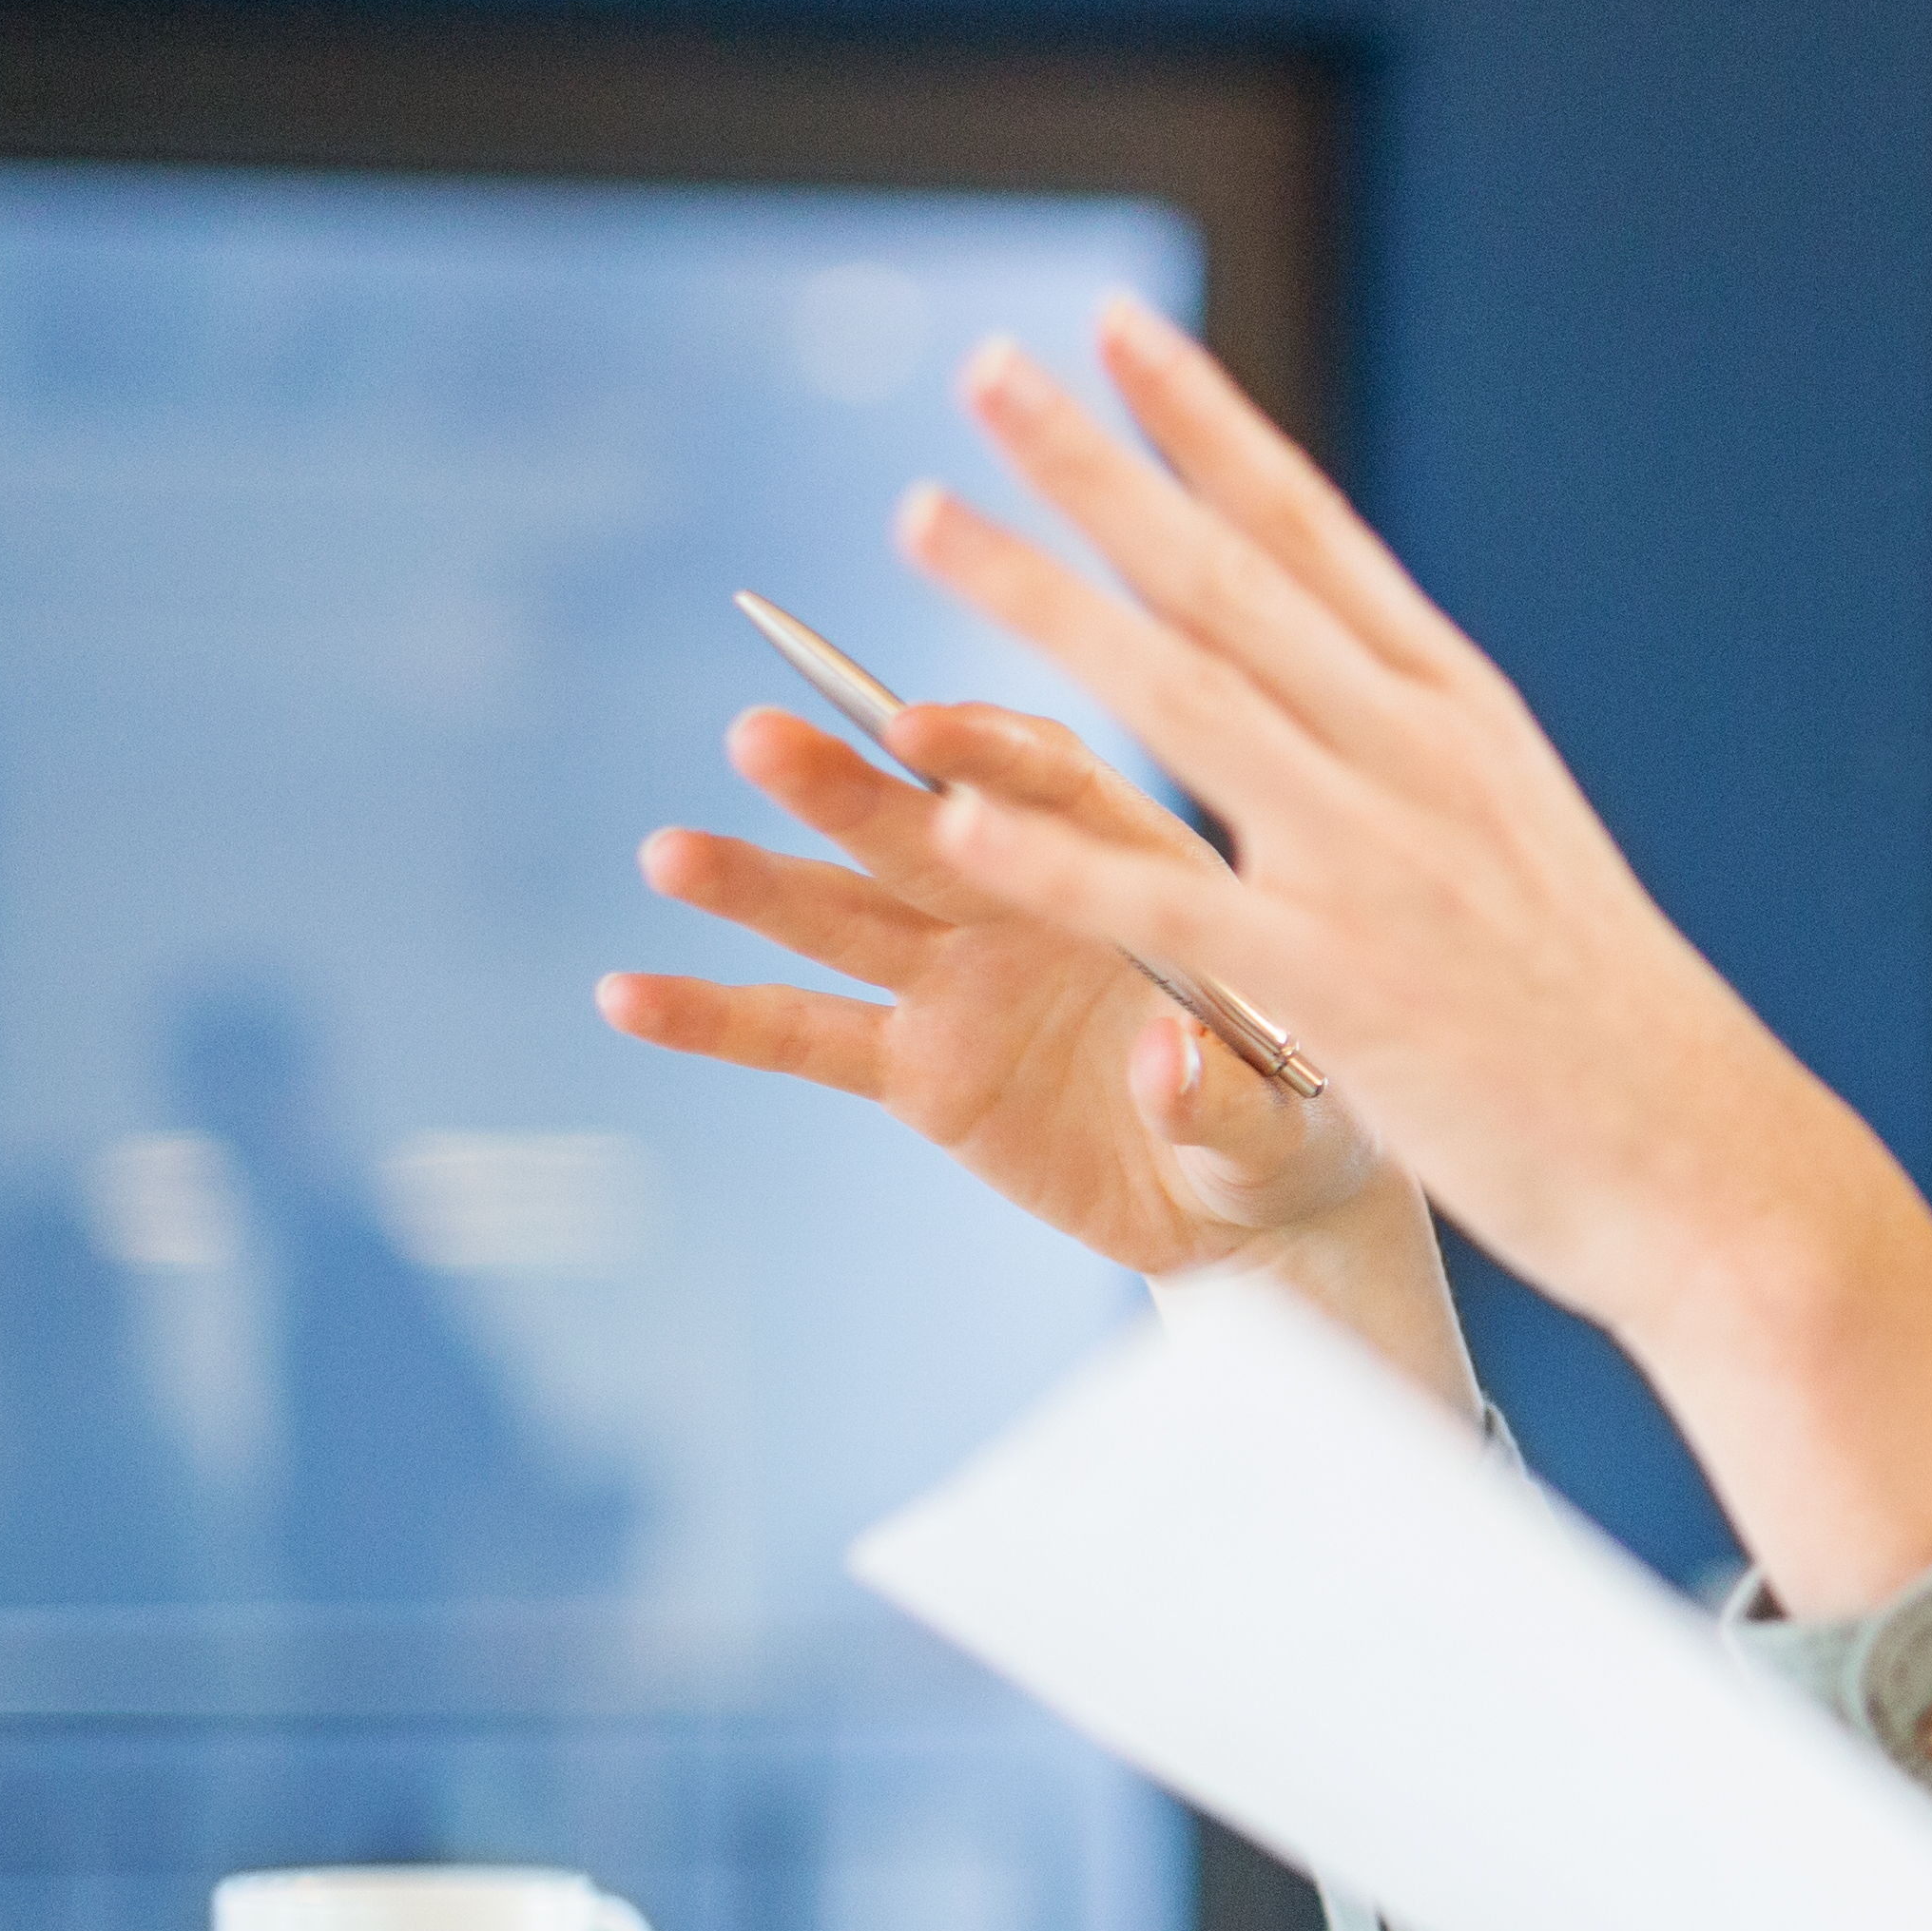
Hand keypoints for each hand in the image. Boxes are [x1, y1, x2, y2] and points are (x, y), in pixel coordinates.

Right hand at [605, 689, 1405, 1287]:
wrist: (1256, 1202)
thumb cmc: (1304, 1119)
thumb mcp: (1291, 1115)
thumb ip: (1228, 1090)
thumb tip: (1166, 1064)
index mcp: (1137, 866)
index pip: (1053, 783)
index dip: (984, 753)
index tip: (913, 728)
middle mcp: (1031, 898)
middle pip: (924, 824)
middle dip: (845, 786)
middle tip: (761, 737)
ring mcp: (962, 976)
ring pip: (843, 913)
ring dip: (757, 881)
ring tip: (669, 853)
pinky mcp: (915, 1067)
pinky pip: (803, 1034)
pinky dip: (716, 1016)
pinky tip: (627, 995)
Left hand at [752, 300, 1931, 1609]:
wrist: (1704, 1156)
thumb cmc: (1609, 1021)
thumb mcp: (1523, 836)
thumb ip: (1421, 756)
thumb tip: (1349, 678)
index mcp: (1457, 714)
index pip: (1310, 531)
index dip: (1204, 423)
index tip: (1115, 334)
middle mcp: (1414, 756)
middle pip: (1223, 577)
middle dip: (1093, 464)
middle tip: (984, 370)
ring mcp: (1375, 862)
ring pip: (1175, 693)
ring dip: (1037, 599)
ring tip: (921, 522)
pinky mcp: (1337, 983)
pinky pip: (1162, 900)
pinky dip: (1051, 853)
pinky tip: (952, 806)